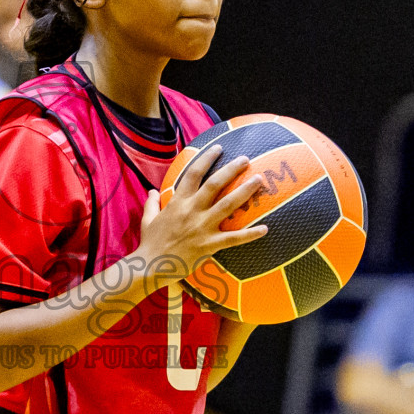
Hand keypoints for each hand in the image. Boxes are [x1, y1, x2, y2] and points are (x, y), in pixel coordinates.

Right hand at [137, 145, 267, 280]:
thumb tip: (151, 191)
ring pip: (227, 204)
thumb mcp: (148, 220)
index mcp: (178, 202)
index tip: (218, 147)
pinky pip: (234, 238)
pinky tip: (265, 229)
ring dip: (244, 191)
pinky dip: (250, 234)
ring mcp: (202, 227)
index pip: (193, 174)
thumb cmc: (150, 244)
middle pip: (214, 184)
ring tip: (259, 180)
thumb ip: (151, 204)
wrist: (151, 266)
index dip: (206, 158)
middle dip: (231, 169)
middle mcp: (192, 210)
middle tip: (246, 159)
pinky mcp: (209, 244)